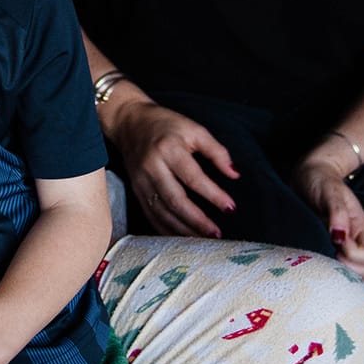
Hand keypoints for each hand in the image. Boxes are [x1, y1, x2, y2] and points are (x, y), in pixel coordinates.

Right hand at [109, 101, 238, 237]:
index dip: (213, 194)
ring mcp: (141, 181)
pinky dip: (166, 229)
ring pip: (161, 212)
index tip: (230, 207)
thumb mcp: (194, 129)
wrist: (129, 122)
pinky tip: (181, 238)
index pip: (193, 177)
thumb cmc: (166, 125)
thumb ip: (216, 151)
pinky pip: (150, 214)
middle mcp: (152, 167)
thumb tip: (234, 174)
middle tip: (216, 233)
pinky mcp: (136, 190)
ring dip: (183, 230)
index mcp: (169, 149)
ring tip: (203, 240)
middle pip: (175, 200)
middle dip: (197, 220)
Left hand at [295, 154, 363, 275]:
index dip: (354, 254)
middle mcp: (356, 242)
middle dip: (349, 268)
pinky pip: (336, 271)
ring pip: (353, 275)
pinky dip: (328, 270)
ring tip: (322, 255)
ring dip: (339, 271)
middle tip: (328, 252)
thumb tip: (339, 237)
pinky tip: (315, 258)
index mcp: (362, 230)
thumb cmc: (321, 182)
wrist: (308, 177)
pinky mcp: (329, 251)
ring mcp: (343, 249)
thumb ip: (337, 212)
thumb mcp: (330, 192)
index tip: (336, 242)